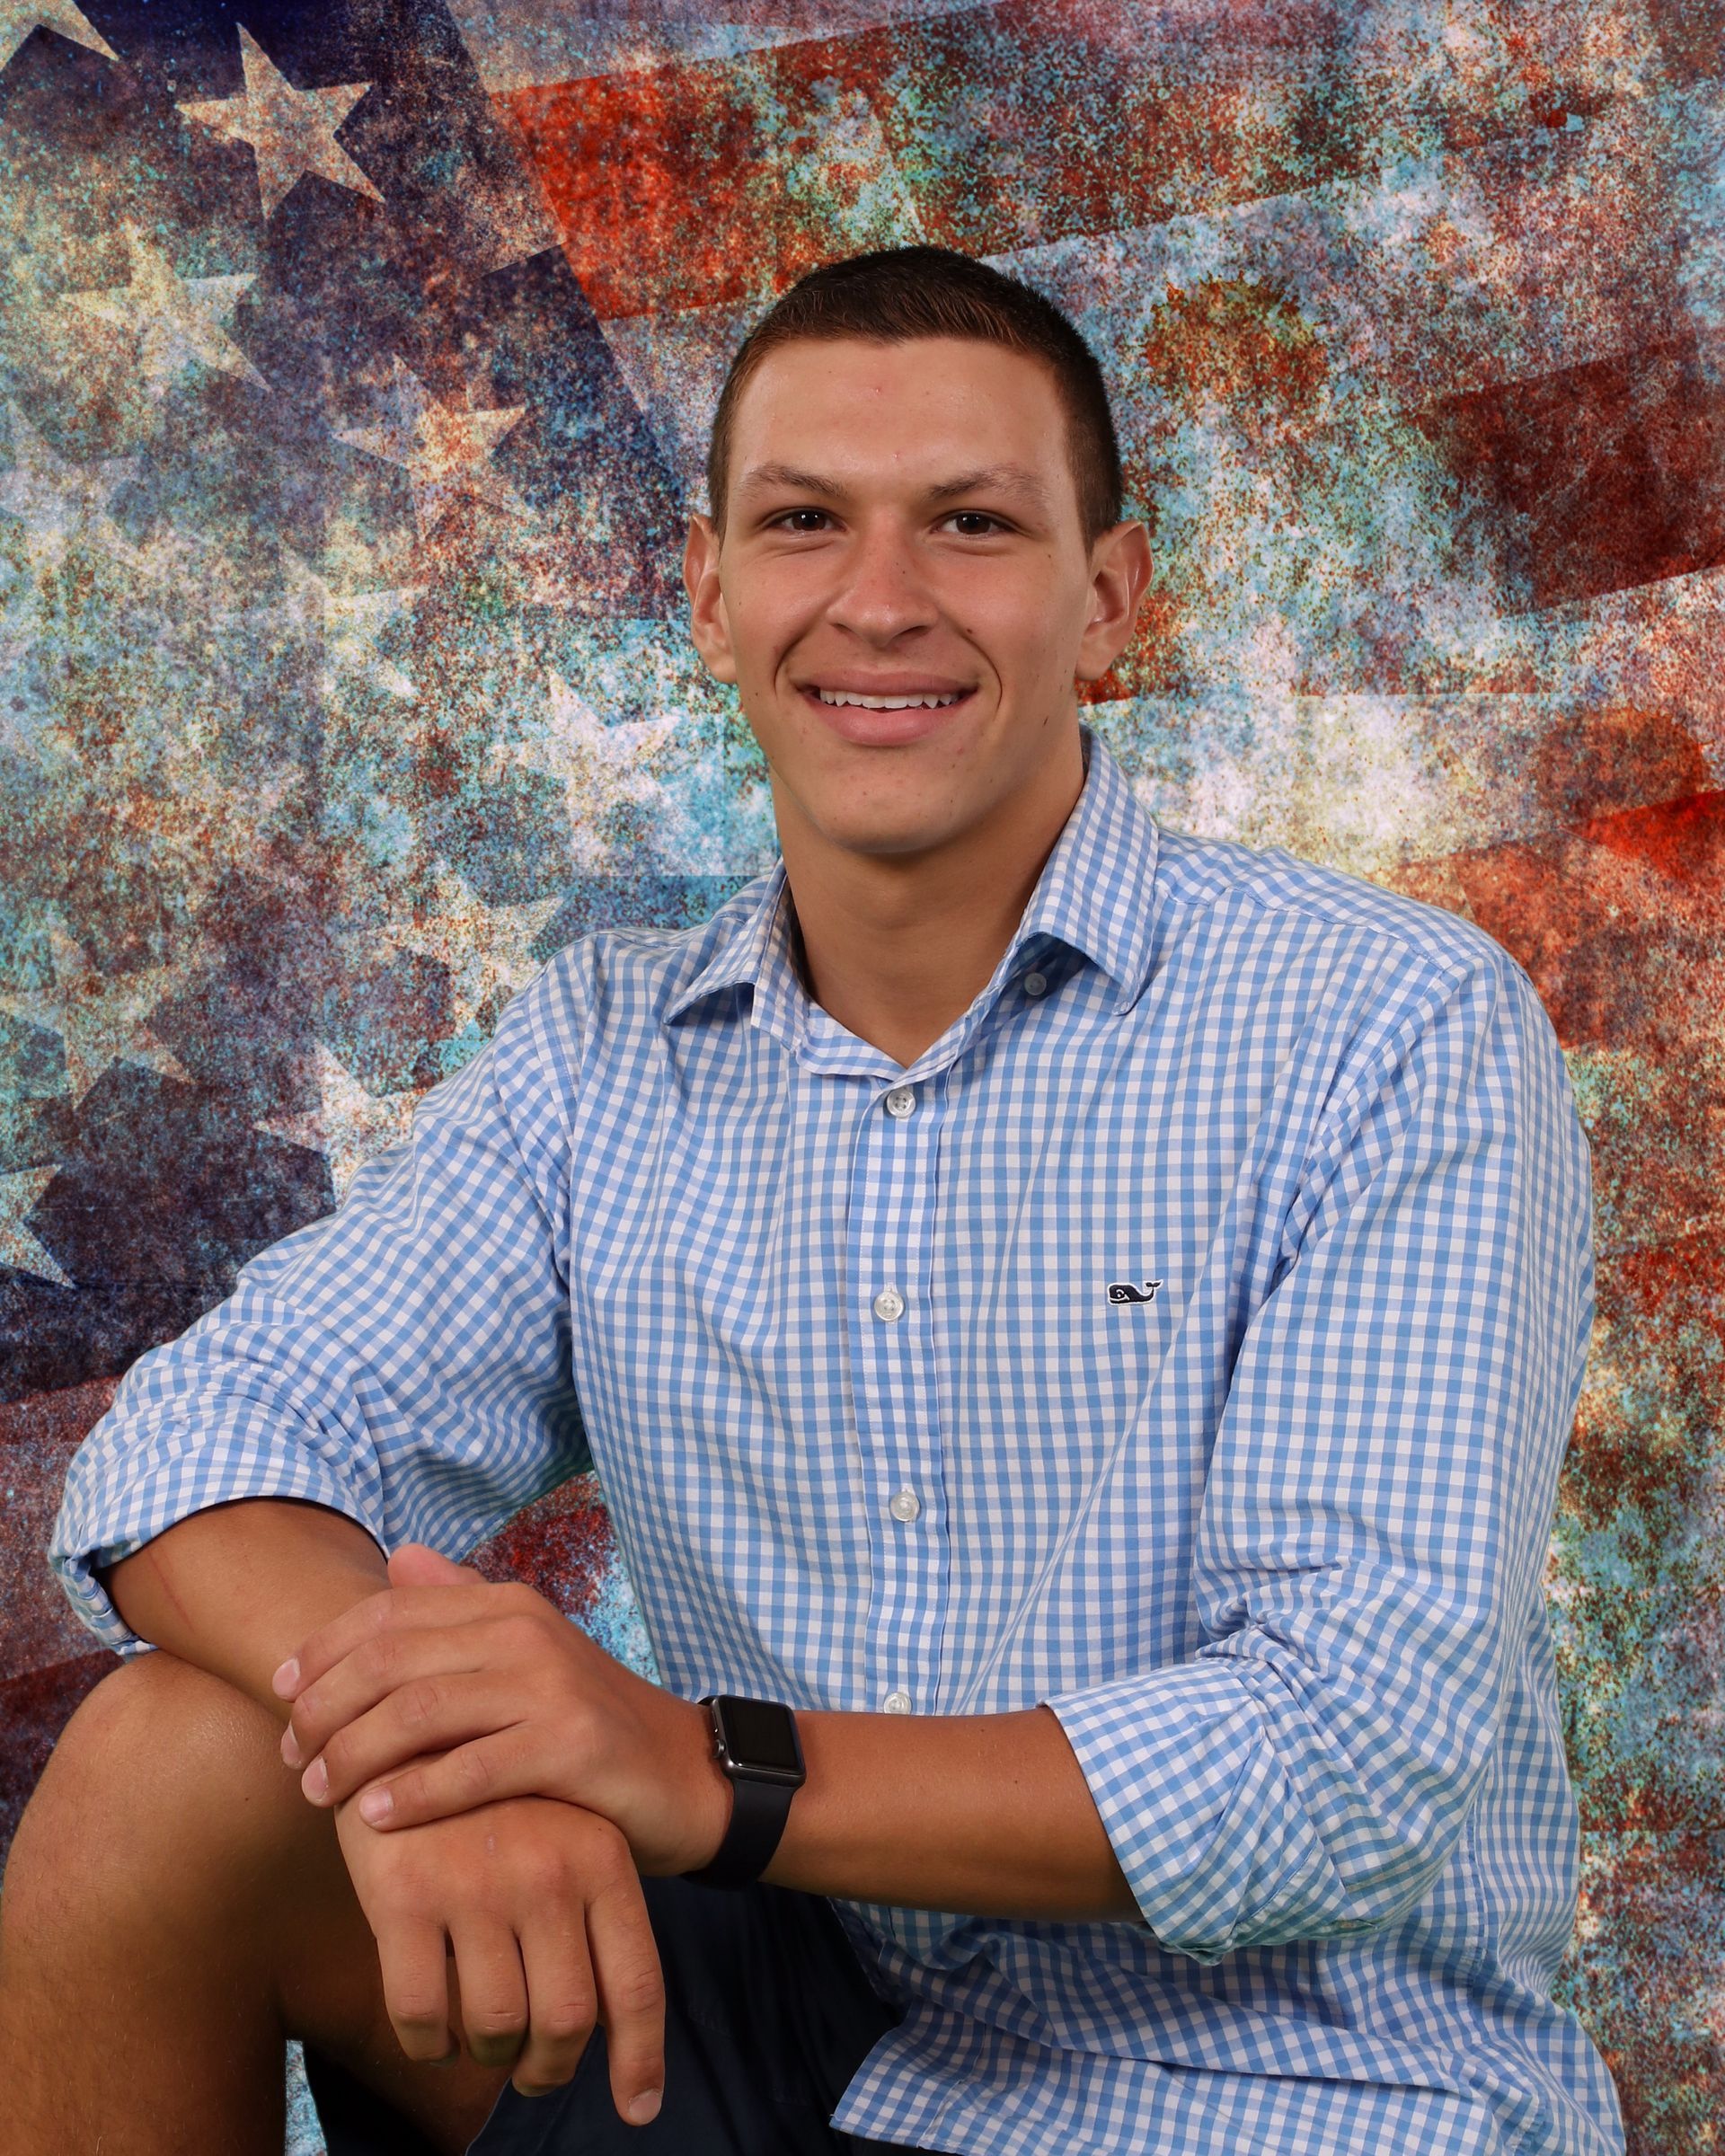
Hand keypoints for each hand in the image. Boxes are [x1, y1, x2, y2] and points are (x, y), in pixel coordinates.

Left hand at [276, 1543, 730, 1873]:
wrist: (683, 1775)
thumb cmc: (584, 1723)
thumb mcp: (525, 1655)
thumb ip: (462, 1608)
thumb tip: (401, 1557)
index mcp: (506, 1605)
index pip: (387, 1613)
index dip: (321, 1651)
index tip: (278, 1694)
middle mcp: (525, 1632)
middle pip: (390, 1661)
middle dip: (323, 1708)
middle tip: (291, 1757)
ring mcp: (550, 1687)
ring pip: (419, 1713)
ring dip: (352, 1755)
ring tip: (317, 1792)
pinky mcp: (571, 1746)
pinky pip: (469, 1770)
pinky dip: (412, 1794)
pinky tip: (374, 1818)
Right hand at [332, 1766, 667, 2122]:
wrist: (408, 1724)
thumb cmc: (500, 1801)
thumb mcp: (567, 1836)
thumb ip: (592, 1918)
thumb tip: (616, 2031)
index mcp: (601, 1857)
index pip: (635, 1983)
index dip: (639, 2058)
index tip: (638, 2109)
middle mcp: (548, 1873)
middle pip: (566, 2021)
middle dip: (548, 2067)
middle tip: (532, 2072)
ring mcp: (477, 1884)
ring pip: (495, 2027)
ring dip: (488, 2053)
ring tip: (480, 2040)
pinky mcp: (404, 1896)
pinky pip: (422, 2016)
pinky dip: (428, 2042)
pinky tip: (430, 2030)